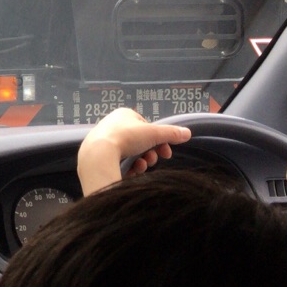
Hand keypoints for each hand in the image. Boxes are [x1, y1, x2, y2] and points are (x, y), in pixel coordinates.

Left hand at [77, 108, 192, 194]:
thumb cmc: (126, 138)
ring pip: (131, 153)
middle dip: (150, 153)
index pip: (147, 127)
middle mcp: (113, 125)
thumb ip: (171, 133)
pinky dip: (129, 167)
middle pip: (140, 142)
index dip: (159, 141)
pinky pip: (119, 161)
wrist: (98, 153)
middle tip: (153, 160)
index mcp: (124, 115)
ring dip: (141, 161)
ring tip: (142, 166)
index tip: (166, 152)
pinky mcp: (99, 155)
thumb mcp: (154, 133)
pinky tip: (132, 172)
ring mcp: (105, 140)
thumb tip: (187, 133)